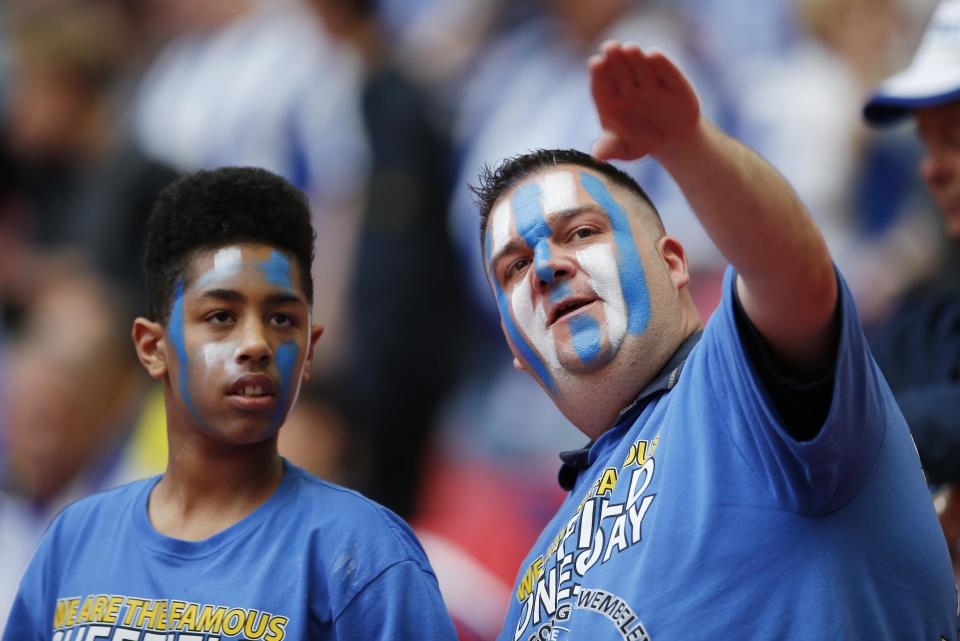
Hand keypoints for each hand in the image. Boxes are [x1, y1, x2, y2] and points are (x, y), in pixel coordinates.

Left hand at [590, 41, 699, 160]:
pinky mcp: (672, 82)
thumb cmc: (641, 142)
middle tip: (610, 47)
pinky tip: (654, 55)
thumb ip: (611, 149)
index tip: (596, 63)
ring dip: (635, 57)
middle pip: (619, 70)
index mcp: (610, 100)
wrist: (672, 141)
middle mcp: (628, 86)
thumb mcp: (626, 150)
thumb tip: (597, 156)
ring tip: (630, 49)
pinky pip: (665, 71)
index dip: (599, 73)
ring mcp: (650, 82)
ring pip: (640, 66)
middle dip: (615, 58)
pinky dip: (661, 64)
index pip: (601, 83)